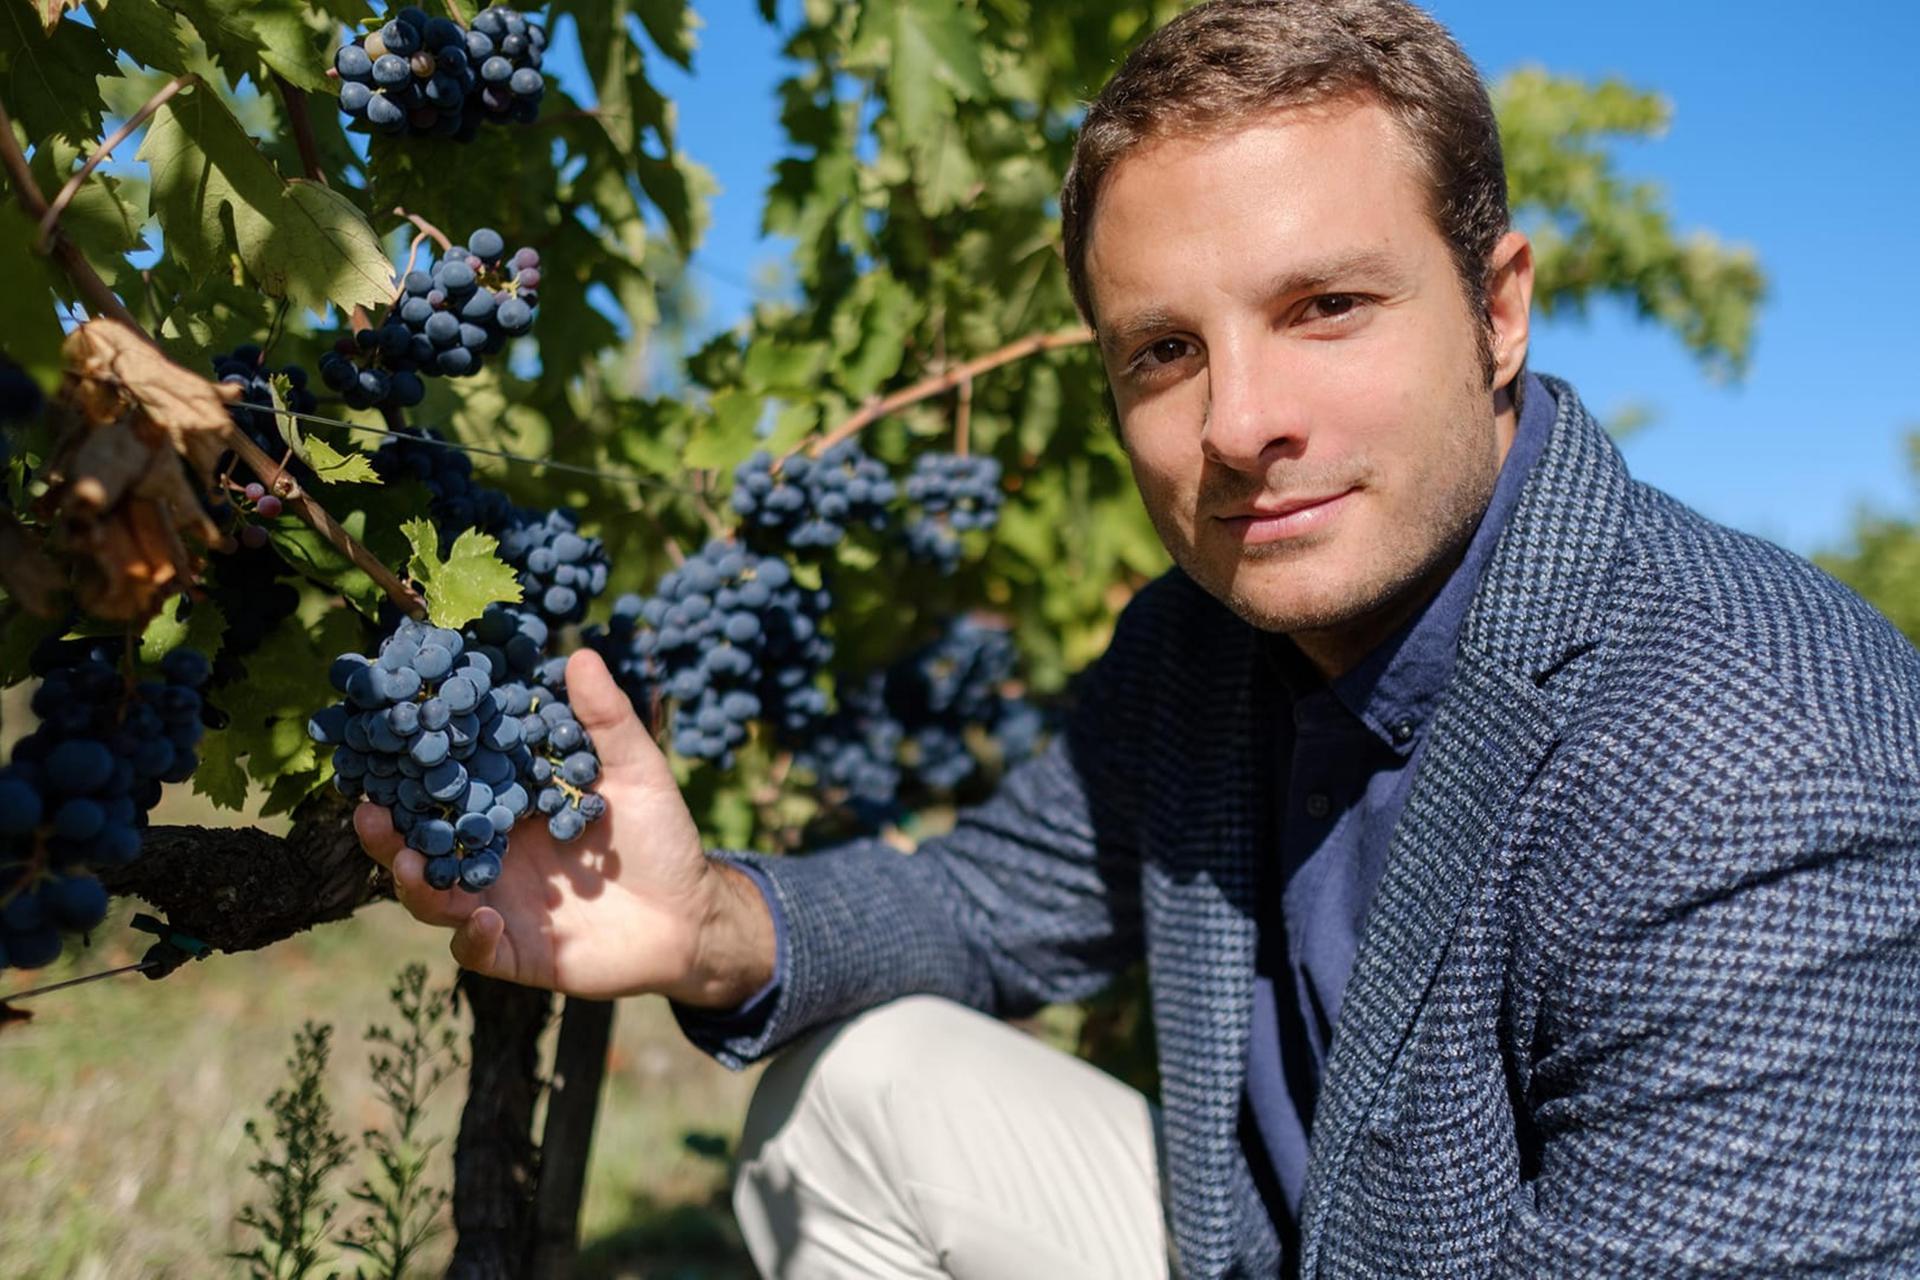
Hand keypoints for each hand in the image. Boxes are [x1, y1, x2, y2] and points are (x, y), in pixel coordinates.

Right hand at [355, 647, 772, 1003]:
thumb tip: (581, 655)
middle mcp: (490, 855)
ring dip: (414, 883)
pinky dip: (470, 937)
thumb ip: (605, 721)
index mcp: (507, 806)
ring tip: (412, 864)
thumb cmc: (659, 836)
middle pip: (421, 843)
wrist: (690, 917)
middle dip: (388, 831)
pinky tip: (484, 919)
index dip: (413, 769)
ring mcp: (495, 904)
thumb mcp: (636, 772)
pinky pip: (474, 949)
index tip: (383, 743)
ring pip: (432, 898)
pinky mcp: (512, 952)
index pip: (447, 786)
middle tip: (369, 810)